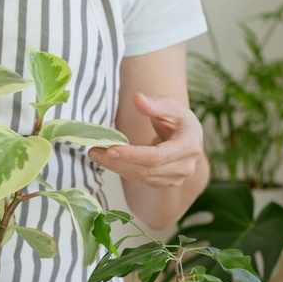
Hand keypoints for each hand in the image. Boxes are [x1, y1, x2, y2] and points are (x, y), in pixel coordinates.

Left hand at [88, 93, 203, 187]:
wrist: (188, 136)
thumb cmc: (178, 118)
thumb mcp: (170, 106)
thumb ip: (154, 104)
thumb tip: (137, 98)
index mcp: (189, 146)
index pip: (156, 157)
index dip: (132, 155)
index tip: (110, 149)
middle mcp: (185, 166)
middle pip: (146, 170)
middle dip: (117, 162)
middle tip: (93, 151)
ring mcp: (176, 178)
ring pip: (141, 177)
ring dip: (116, 167)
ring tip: (96, 154)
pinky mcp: (166, 183)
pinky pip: (141, 179)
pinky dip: (122, 170)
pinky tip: (109, 160)